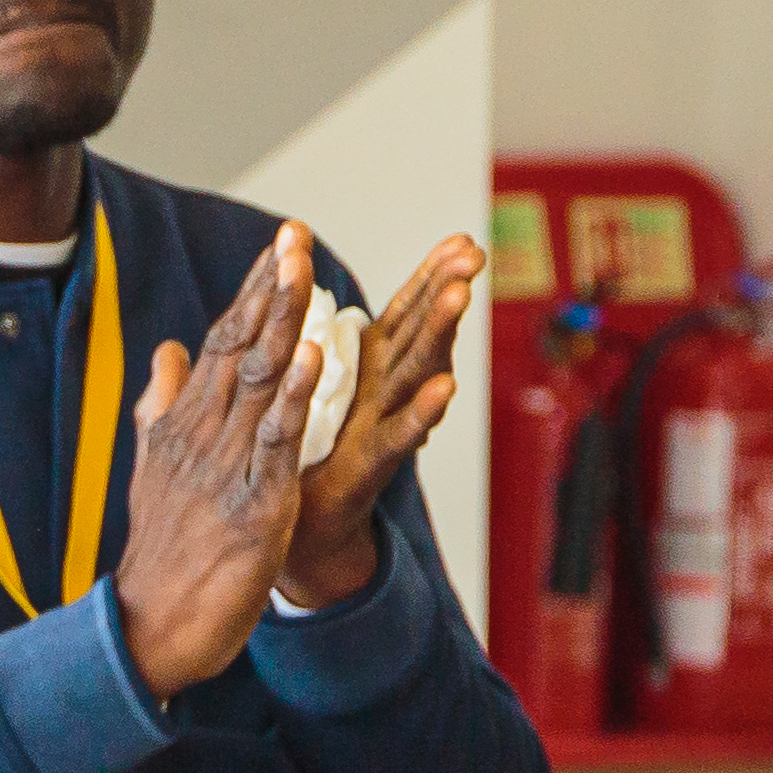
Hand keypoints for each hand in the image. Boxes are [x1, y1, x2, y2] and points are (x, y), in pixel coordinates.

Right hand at [109, 224, 329, 703]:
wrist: (149, 626)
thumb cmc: (162, 553)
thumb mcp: (154, 470)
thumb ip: (161, 407)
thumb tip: (168, 352)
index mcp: (183, 424)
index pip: (221, 342)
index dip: (252, 293)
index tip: (279, 245)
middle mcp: (200, 434)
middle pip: (238, 347)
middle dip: (270, 288)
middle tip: (293, 234)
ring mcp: (224, 466)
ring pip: (257, 379)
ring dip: (283, 322)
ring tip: (303, 271)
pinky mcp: (252, 503)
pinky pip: (276, 440)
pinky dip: (294, 395)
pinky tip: (313, 355)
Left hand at [275, 233, 479, 611]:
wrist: (299, 533)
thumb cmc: (304, 457)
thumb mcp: (306, 388)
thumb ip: (309, 344)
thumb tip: (314, 297)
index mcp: (366, 369)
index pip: (403, 313)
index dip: (428, 276)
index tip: (460, 239)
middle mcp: (383, 393)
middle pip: (419, 332)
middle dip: (445, 290)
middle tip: (473, 252)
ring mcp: (382, 426)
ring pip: (415, 372)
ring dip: (439, 334)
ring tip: (459, 297)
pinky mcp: (371, 463)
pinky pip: (400, 434)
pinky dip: (423, 411)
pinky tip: (446, 386)